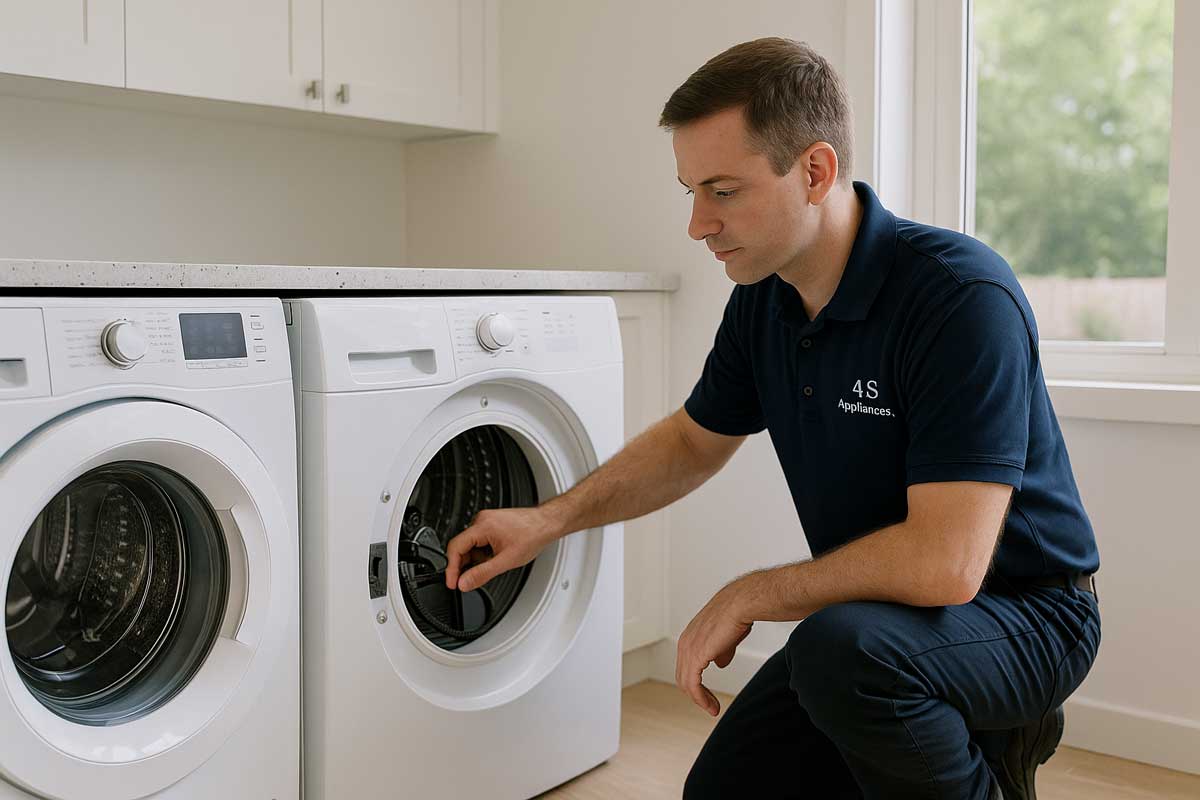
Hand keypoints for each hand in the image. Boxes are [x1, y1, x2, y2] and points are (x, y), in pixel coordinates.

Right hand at [444, 507, 559, 591]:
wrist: (547, 524)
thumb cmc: (532, 535)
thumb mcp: (506, 561)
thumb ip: (482, 574)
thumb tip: (464, 583)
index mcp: (482, 525)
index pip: (455, 548)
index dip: (451, 568)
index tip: (452, 582)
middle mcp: (482, 520)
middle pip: (462, 546)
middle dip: (465, 565)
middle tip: (468, 580)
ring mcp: (487, 521)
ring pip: (471, 545)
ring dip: (476, 559)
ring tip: (493, 565)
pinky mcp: (492, 524)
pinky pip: (479, 541)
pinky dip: (483, 552)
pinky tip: (495, 557)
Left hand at [675, 581, 753, 715]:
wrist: (742, 604)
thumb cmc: (738, 614)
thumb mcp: (727, 636)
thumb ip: (721, 651)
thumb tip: (719, 663)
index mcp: (690, 636)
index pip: (686, 665)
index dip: (696, 681)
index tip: (709, 694)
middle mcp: (685, 642)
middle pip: (683, 676)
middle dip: (697, 693)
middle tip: (711, 706)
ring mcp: (688, 649)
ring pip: (686, 683)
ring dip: (700, 699)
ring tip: (713, 709)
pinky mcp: (695, 656)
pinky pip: (693, 685)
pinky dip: (701, 699)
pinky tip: (711, 706)